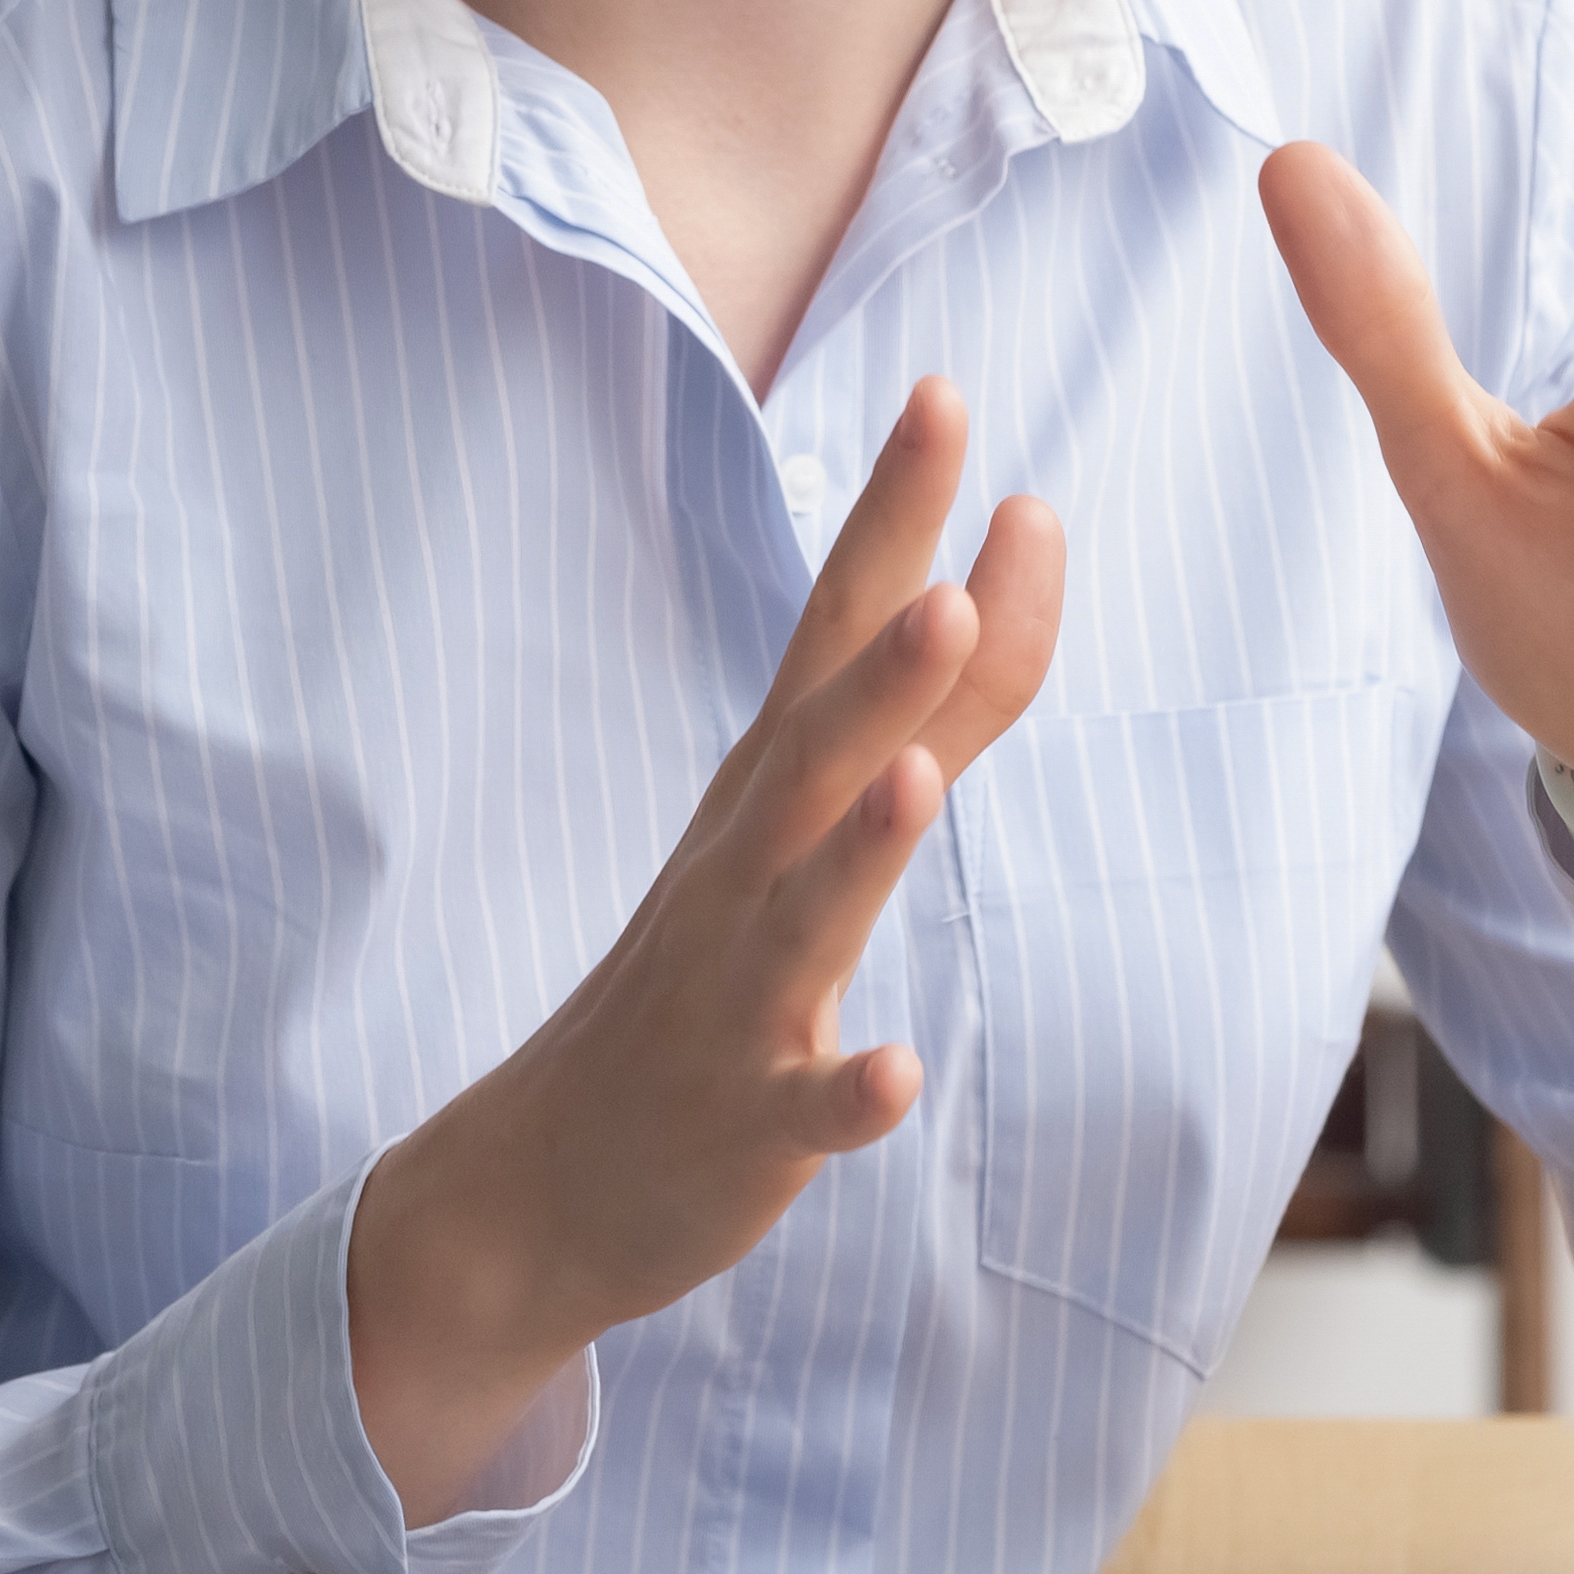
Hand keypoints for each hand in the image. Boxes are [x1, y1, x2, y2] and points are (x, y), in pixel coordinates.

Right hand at [347, 376, 1062, 1520]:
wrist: (549, 1177)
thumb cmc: (712, 974)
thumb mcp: (822, 823)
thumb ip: (945, 697)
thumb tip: (1024, 546)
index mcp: (769, 790)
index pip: (833, 627)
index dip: (889, 518)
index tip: (944, 396)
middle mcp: (742, 870)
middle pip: (813, 749)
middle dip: (883, 665)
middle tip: (957, 567)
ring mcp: (734, 997)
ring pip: (802, 912)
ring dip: (862, 847)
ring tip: (919, 776)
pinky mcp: (739, 1122)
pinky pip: (799, 1111)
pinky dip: (844, 1093)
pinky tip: (892, 1074)